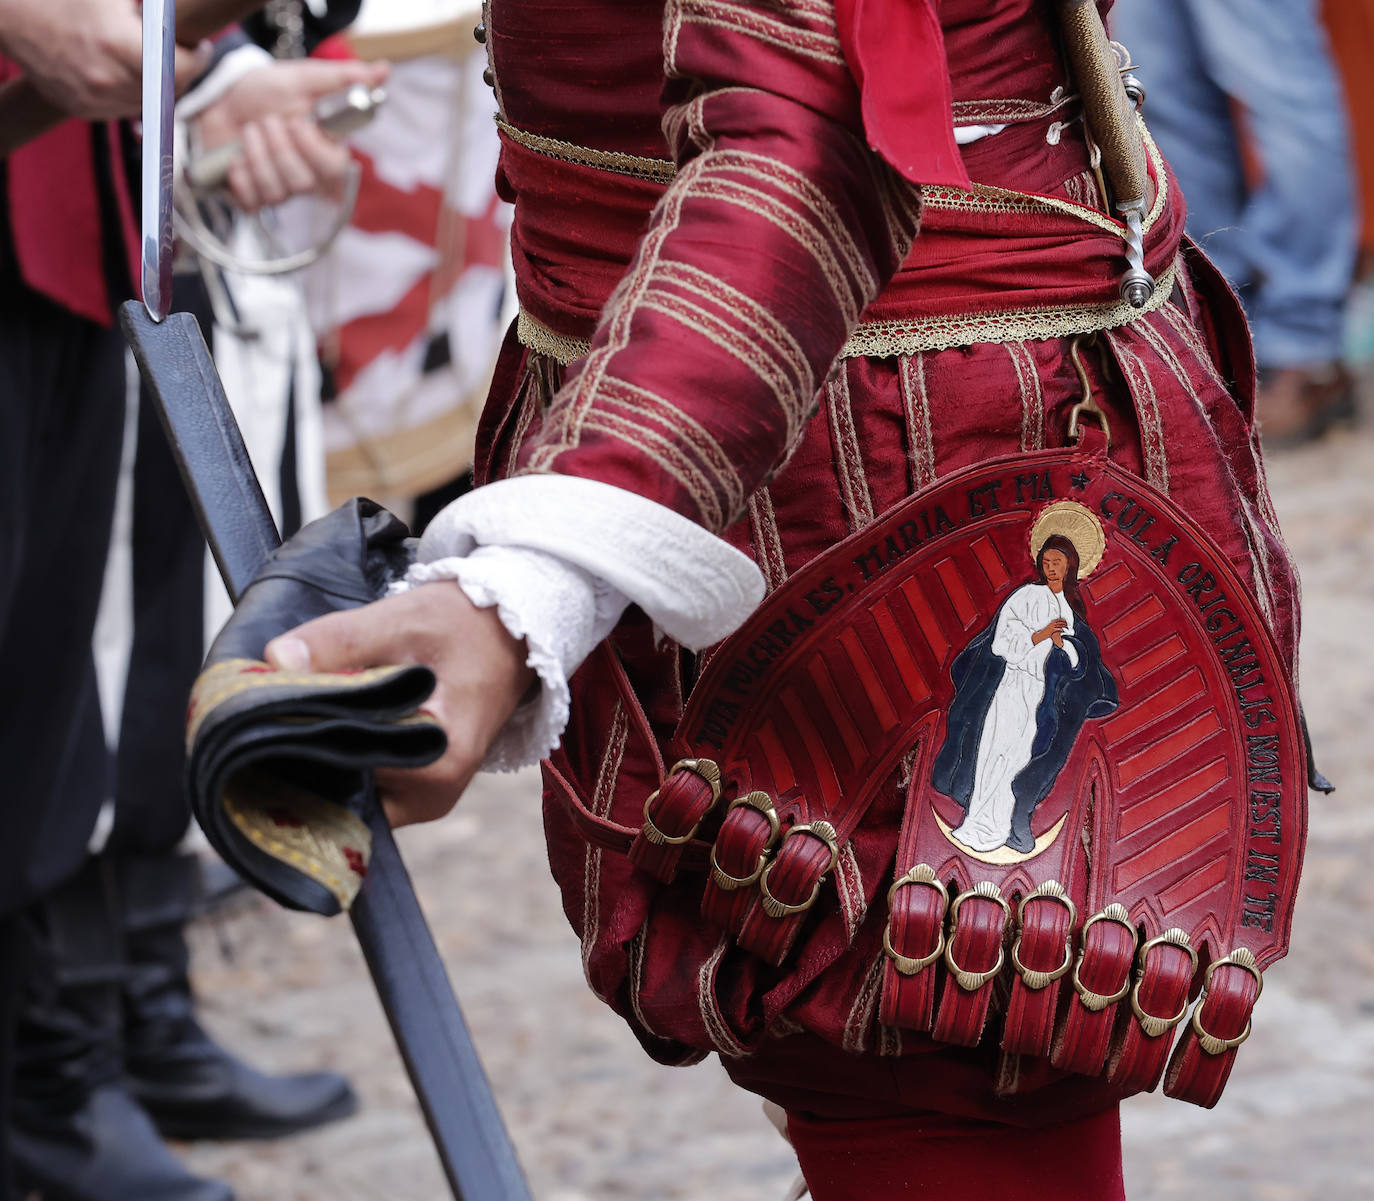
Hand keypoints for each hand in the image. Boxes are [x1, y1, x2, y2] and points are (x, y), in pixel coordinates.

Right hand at [0, 0, 209, 120]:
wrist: (14, 15)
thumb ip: (155, 7)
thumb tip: (190, 11)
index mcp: (120, 46)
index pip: (182, 68)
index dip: (196, 55)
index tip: (198, 45)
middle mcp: (109, 80)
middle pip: (169, 89)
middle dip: (178, 70)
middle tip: (179, 52)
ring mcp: (95, 100)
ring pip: (149, 102)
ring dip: (157, 85)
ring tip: (147, 59)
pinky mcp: (84, 110)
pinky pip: (124, 108)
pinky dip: (131, 92)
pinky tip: (123, 70)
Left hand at [192, 58, 388, 210]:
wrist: (224, 98)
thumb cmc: (268, 90)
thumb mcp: (305, 78)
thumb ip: (343, 78)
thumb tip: (384, 70)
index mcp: (326, 150)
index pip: (334, 168)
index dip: (312, 149)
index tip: (296, 121)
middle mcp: (309, 176)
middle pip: (303, 183)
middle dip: (277, 147)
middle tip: (266, 121)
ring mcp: (282, 191)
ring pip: (276, 191)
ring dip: (255, 154)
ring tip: (249, 131)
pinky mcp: (255, 200)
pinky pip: (251, 200)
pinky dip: (239, 174)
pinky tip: (236, 157)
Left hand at [263, 581, 533, 827]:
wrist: (509, 633)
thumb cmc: (463, 625)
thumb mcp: (400, 621)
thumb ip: (336, 641)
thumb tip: (275, 661)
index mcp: (435, 765)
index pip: (342, 769)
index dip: (296, 741)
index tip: (260, 712)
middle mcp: (433, 796)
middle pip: (341, 788)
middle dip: (301, 752)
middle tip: (266, 710)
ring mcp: (427, 798)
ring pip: (349, 789)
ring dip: (320, 755)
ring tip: (295, 712)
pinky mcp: (420, 789)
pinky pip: (365, 782)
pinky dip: (341, 757)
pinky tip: (324, 723)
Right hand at [1032, 617, 1067, 645]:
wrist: (1040, 635)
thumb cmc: (1044, 633)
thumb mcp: (1048, 629)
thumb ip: (1052, 628)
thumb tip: (1056, 629)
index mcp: (1050, 623)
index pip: (1057, 620)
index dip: (1062, 620)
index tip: (1065, 620)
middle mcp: (1051, 624)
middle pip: (1059, 622)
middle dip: (1064, 623)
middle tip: (1067, 625)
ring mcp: (1051, 627)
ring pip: (1059, 625)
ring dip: (1064, 626)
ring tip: (1067, 627)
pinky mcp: (1052, 630)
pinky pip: (1058, 629)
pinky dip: (1061, 629)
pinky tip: (1064, 630)